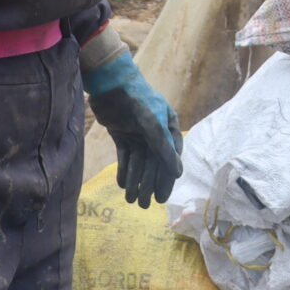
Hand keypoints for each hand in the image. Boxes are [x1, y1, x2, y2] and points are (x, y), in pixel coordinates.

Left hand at [83, 49, 183, 207]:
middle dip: (150, 184)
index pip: (171, 158)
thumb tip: (179, 173)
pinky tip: (123, 185)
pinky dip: (125, 171)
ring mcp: (138, 134)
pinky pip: (126, 157)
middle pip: (154, 164)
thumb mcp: (153, 125)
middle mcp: (155, 132)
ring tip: (131, 200)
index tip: (163, 198)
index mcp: (169, 127)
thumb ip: (164, 148)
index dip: (167, 179)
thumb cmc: (138, 101)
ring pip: (139, 163)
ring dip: (136, 181)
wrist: (111, 84)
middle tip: (144, 205)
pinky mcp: (122, 134)